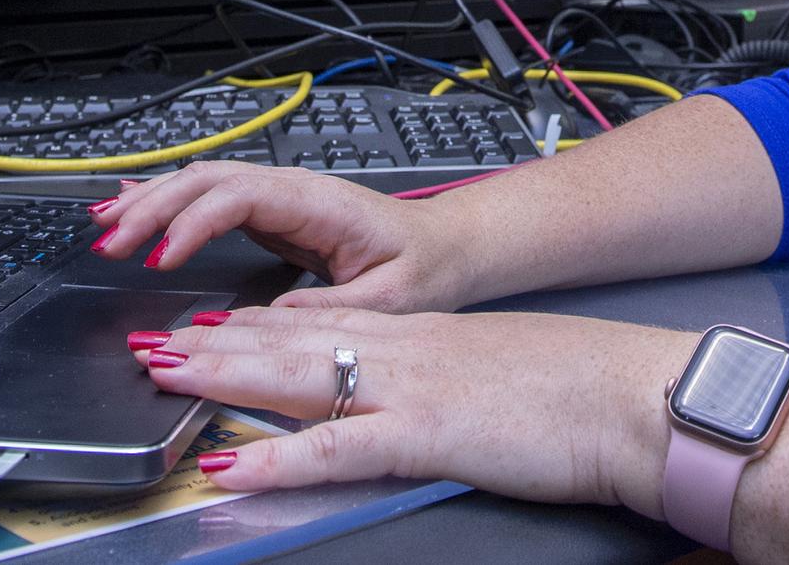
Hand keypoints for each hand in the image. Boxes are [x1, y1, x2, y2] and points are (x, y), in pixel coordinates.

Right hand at [89, 162, 476, 312]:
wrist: (447, 247)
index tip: (161, 259)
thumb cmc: (424, 265)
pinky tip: (135, 211)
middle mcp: (296, 191)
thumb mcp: (386, 298)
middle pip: (211, 180)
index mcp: (322, 203)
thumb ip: (327, 308)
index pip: (242, 196)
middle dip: (155, 207)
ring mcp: (282, 198)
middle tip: (109, 244)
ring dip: (152, 200)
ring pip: (205, 183)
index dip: (195, 222)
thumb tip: (262, 320)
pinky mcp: (273, 214)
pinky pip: (212, 200)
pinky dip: (169, 205)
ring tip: (104, 226)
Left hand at [129, 305, 681, 509]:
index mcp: (429, 336)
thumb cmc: (580, 391)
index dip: (259, 326)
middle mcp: (411, 351)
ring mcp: (414, 389)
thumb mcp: (503, 370)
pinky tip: (233, 463)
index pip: (327, 324)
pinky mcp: (427, 434)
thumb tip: (425, 392)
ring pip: (301, 377)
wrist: (631, 394)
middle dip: (220, 343)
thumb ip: (452, 375)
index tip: (211, 325)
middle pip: (297, 342)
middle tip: (158, 343)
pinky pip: (337, 448)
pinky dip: (278, 455)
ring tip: (168, 374)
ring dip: (226, 377)